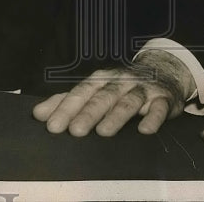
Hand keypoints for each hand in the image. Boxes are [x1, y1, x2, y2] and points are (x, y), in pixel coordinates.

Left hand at [32, 51, 191, 136]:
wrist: (164, 71)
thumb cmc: (123, 85)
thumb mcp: (96, 89)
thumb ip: (68, 101)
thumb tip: (38, 114)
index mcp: (102, 79)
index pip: (81, 92)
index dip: (67, 108)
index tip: (53, 126)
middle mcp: (121, 81)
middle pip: (103, 97)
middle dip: (88, 113)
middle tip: (75, 131)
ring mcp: (143, 89)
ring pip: (129, 101)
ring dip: (116, 116)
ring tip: (104, 132)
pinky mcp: (163, 99)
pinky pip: (159, 108)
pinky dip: (153, 118)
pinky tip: (144, 129)